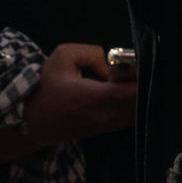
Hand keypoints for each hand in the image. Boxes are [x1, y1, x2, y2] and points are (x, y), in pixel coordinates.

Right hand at [0, 44, 140, 156]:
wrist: (32, 121)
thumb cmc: (45, 88)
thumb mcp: (62, 57)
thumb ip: (90, 53)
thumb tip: (109, 67)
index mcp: (93, 97)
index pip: (130, 93)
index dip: (143, 80)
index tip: (148, 66)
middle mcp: (105, 115)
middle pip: (141, 103)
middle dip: (146, 86)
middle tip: (145, 69)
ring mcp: (108, 125)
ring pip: (139, 112)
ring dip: (142, 96)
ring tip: (138, 78)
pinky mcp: (108, 129)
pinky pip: (132, 117)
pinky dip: (136, 105)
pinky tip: (130, 91)